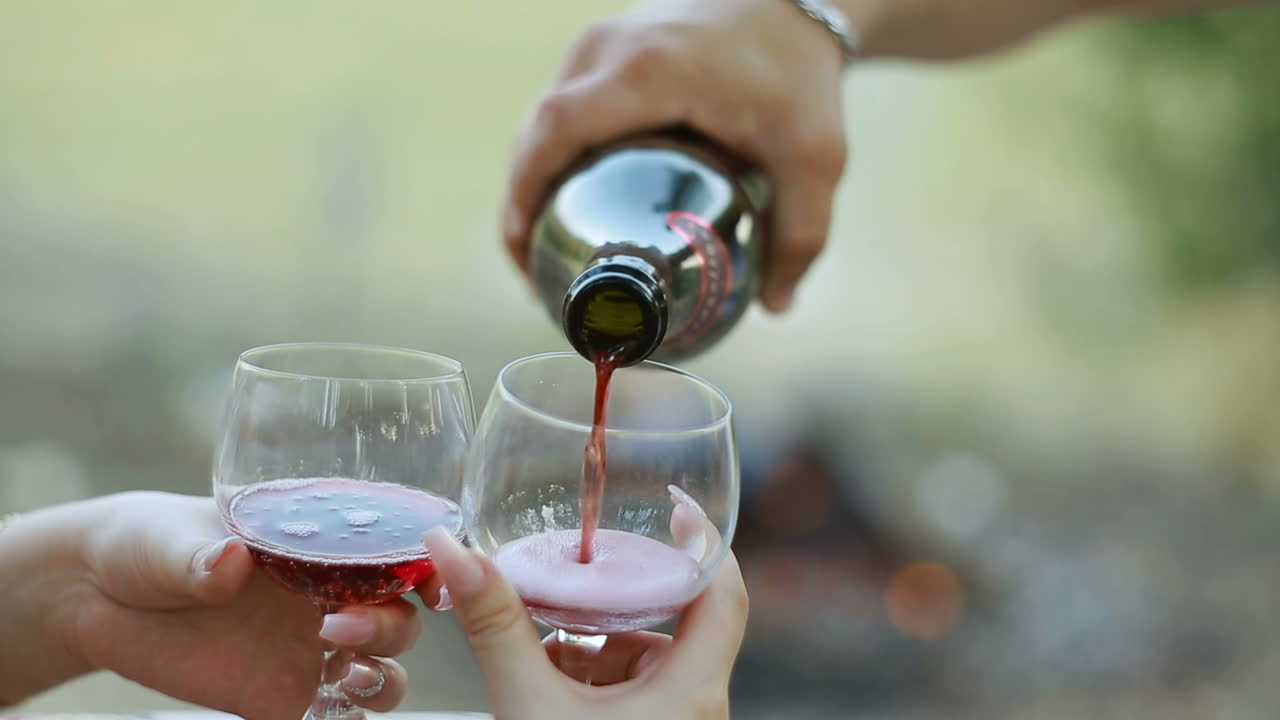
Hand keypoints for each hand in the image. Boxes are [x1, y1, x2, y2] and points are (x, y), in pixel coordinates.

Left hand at [5, 492, 426, 717]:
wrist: (96, 599)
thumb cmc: (146, 542)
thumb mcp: (167, 540)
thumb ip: (200, 556)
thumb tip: (229, 560)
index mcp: (321, 543)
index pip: (396, 551)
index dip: (428, 566)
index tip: (429, 583)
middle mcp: (329, 595)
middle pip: (400, 616)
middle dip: (389, 625)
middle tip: (334, 627)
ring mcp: (309, 650)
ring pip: (383, 669)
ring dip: (383, 676)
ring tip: (345, 677)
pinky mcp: (280, 696)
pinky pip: (336, 715)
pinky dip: (348, 716)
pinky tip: (327, 710)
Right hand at [424, 528, 748, 719]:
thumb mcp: (528, 704)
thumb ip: (495, 624)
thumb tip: (452, 549)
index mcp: (691, 690)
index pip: (725, 593)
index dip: (705, 542)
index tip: (674, 504)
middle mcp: (696, 705)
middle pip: (672, 621)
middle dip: (614, 599)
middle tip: (571, 575)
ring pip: (647, 659)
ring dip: (595, 644)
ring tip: (542, 642)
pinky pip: (634, 692)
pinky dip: (594, 677)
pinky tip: (550, 678)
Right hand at [503, 0, 848, 312]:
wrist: (795, 0)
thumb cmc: (798, 72)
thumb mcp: (814, 155)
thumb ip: (801, 232)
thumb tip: (776, 306)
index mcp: (648, 71)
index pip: (558, 127)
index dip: (527, 188)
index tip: (525, 245)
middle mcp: (609, 49)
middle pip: (537, 130)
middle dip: (524, 201)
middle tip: (537, 267)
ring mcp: (602, 44)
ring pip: (543, 119)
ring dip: (534, 179)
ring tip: (549, 244)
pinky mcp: (606, 50)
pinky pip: (563, 107)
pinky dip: (555, 155)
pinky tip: (571, 200)